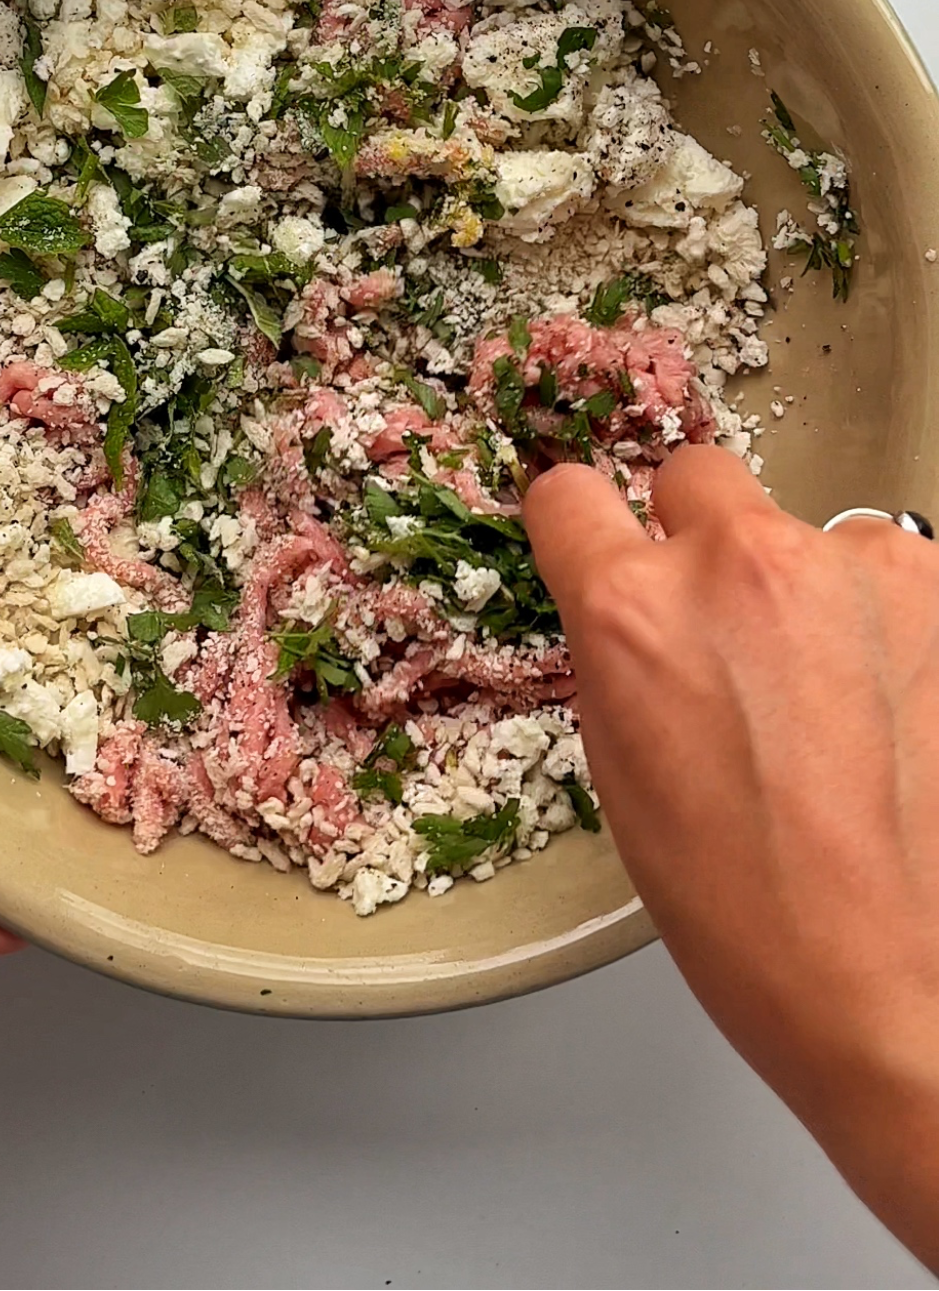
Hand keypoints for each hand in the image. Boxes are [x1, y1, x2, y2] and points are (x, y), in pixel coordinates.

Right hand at [524, 450, 938, 1272]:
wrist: (913, 995)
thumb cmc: (760, 925)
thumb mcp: (629, 784)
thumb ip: (625, 662)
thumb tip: (636, 612)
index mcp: (634, 613)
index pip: (570, 496)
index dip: (580, 526)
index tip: (596, 538)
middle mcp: (740, 563)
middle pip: (697, 478)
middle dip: (699, 538)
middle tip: (730, 630)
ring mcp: (857, 566)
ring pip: (809, 534)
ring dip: (811, 591)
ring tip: (840, 703)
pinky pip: (896, 578)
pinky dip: (892, 626)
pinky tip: (900, 713)